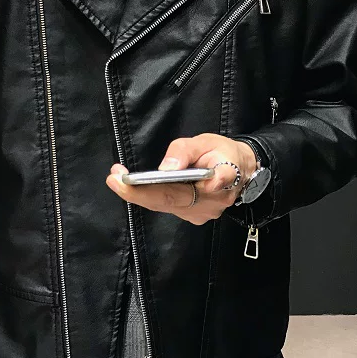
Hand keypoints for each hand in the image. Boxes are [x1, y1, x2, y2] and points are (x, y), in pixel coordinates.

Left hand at [104, 133, 257, 224]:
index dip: (155, 189)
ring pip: (166, 206)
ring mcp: (203, 213)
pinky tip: (135, 186)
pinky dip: (150, 196)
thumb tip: (165, 168)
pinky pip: (168, 206)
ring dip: (140, 194)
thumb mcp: (206, 141)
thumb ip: (185, 152)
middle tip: (113, 178)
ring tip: (118, 179)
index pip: (185, 189)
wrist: (243, 170)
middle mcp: (211, 203)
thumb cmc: (223, 152)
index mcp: (220, 181)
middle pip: (169, 201)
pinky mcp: (195, 216)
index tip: (129, 182)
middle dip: (137, 192)